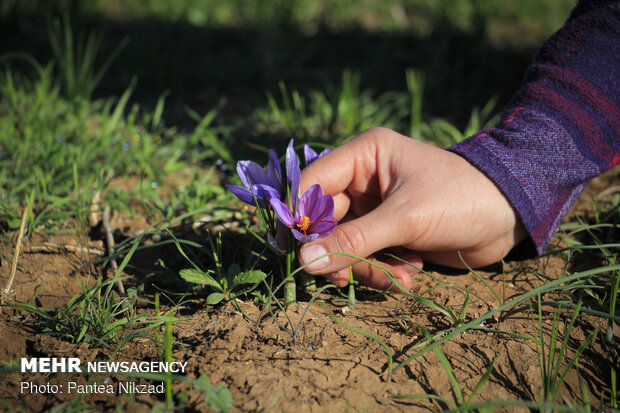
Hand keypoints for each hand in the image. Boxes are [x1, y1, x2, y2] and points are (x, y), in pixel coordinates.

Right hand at [298, 127, 526, 289]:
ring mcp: (376, 208)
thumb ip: (353, 241)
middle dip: (341, 254)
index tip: (294, 251)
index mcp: (363, 156)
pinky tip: (409, 274)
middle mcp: (364, 179)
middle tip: (349, 279)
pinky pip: (367, 256)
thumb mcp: (404, 219)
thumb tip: (304, 262)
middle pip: (327, 221)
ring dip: (366, 268)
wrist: (510, 215)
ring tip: (396, 278)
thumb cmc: (459, 200)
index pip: (312, 183)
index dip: (300, 217)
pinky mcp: (390, 232)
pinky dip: (383, 271)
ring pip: (346, 245)